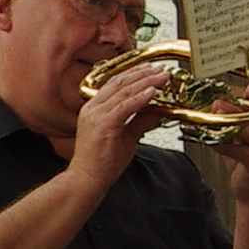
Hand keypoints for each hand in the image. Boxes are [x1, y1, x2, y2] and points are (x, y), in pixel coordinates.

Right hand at [71, 47, 184, 181]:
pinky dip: (140, 97)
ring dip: (145, 82)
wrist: (88, 180)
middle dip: (143, 73)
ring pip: (124, 91)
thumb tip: (157, 109)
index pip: (115, 83)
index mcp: (95, 108)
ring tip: (161, 77)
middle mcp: (93, 108)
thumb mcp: (127, 136)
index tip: (151, 69)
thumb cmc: (101, 163)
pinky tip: (152, 92)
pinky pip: (124, 106)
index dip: (134, 73)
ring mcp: (96, 115)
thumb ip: (140, 120)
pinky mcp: (103, 124)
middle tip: (160, 69)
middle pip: (120, 82)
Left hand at [205, 106, 248, 208]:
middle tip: (217, 102)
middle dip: (234, 108)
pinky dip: (222, 144)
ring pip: (247, 132)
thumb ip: (235, 123)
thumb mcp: (242, 140)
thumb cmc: (248, 165)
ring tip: (213, 116)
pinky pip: (238, 150)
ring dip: (228, 123)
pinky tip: (210, 141)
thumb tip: (217, 105)